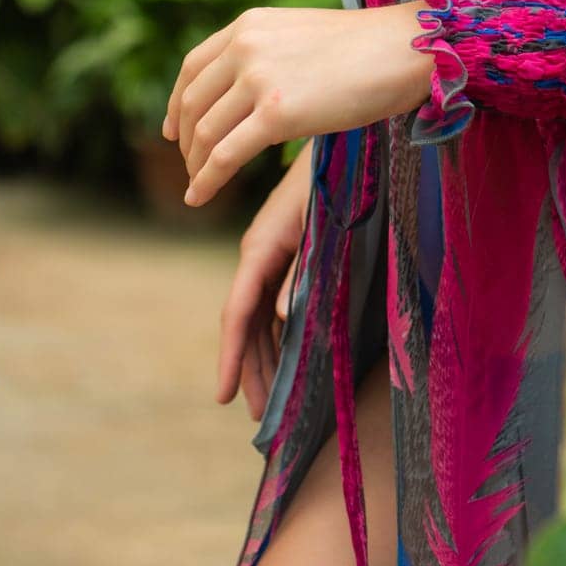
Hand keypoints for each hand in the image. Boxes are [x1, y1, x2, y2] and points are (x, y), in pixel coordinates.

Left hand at [162, 1, 430, 206]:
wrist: (404, 49)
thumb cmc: (366, 47)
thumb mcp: (301, 36)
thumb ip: (267, 55)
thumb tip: (249, 91)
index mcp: (249, 25)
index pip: (193, 67)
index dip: (177, 103)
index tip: (174, 129)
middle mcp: (245, 47)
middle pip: (194, 102)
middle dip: (187, 140)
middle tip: (192, 165)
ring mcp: (259, 79)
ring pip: (207, 132)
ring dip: (197, 164)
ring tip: (199, 184)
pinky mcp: (277, 114)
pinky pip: (226, 155)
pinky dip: (206, 180)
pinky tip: (199, 197)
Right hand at [218, 140, 311, 419]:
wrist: (342, 148)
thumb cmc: (333, 183)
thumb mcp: (319, 227)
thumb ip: (300, 272)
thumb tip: (278, 319)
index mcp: (260, 248)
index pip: (237, 313)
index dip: (229, 356)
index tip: (223, 396)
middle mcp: (258, 256)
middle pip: (245, 325)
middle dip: (250, 371)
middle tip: (259, 418)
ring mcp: (271, 257)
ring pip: (258, 320)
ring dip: (264, 360)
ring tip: (270, 403)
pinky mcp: (286, 256)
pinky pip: (273, 305)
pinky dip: (276, 337)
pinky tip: (284, 362)